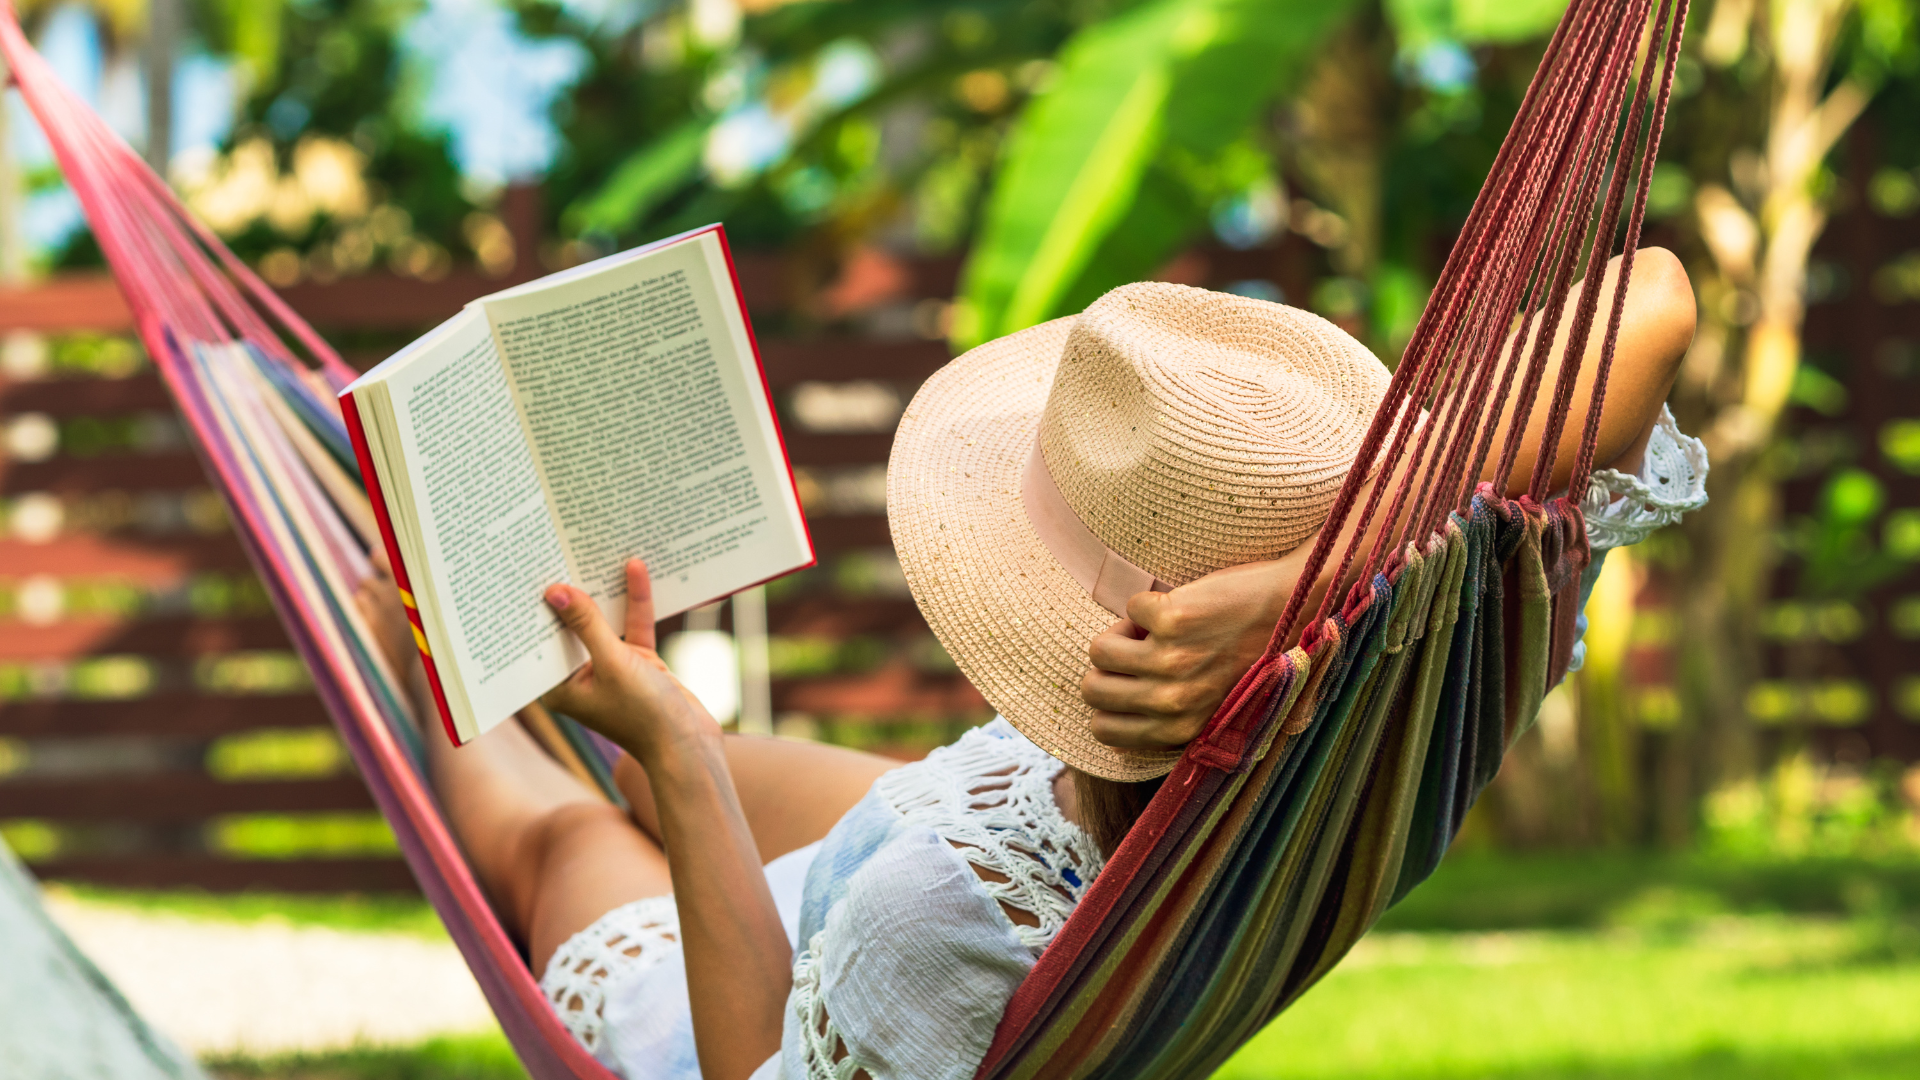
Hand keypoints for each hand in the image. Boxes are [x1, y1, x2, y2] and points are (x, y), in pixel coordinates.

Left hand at [542, 559, 716, 761]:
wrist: (690, 746)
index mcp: (559, 687)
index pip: (541, 640)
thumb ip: (587, 625)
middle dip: (572, 592)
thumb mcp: (613, 663)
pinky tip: (635, 569)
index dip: (536, 607)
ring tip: (595, 552)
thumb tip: (557, 592)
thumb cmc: (644, 715)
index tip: (529, 571)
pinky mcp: (639, 664)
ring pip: (605, 622)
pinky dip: (635, 602)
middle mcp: (581, 676)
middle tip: (559, 550)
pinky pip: (633, 626)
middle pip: (572, 626)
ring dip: (606, 593)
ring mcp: (611, 669)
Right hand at [1079, 556, 1298, 750]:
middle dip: (1108, 666)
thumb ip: (1170, 721)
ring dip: (1123, 632)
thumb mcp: (1214, 708)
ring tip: (1157, 629)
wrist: (1294, 609)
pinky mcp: (1172, 620)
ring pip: (1100, 650)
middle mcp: (1173, 702)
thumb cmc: (1256, 658)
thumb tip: (1111, 722)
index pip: (1103, 730)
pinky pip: (1130, 608)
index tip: (1132, 681)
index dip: (1110, 701)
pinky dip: (1149, 603)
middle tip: (1140, 650)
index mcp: (1180, 730)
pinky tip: (1181, 607)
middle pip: (1092, 689)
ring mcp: (1171, 660)